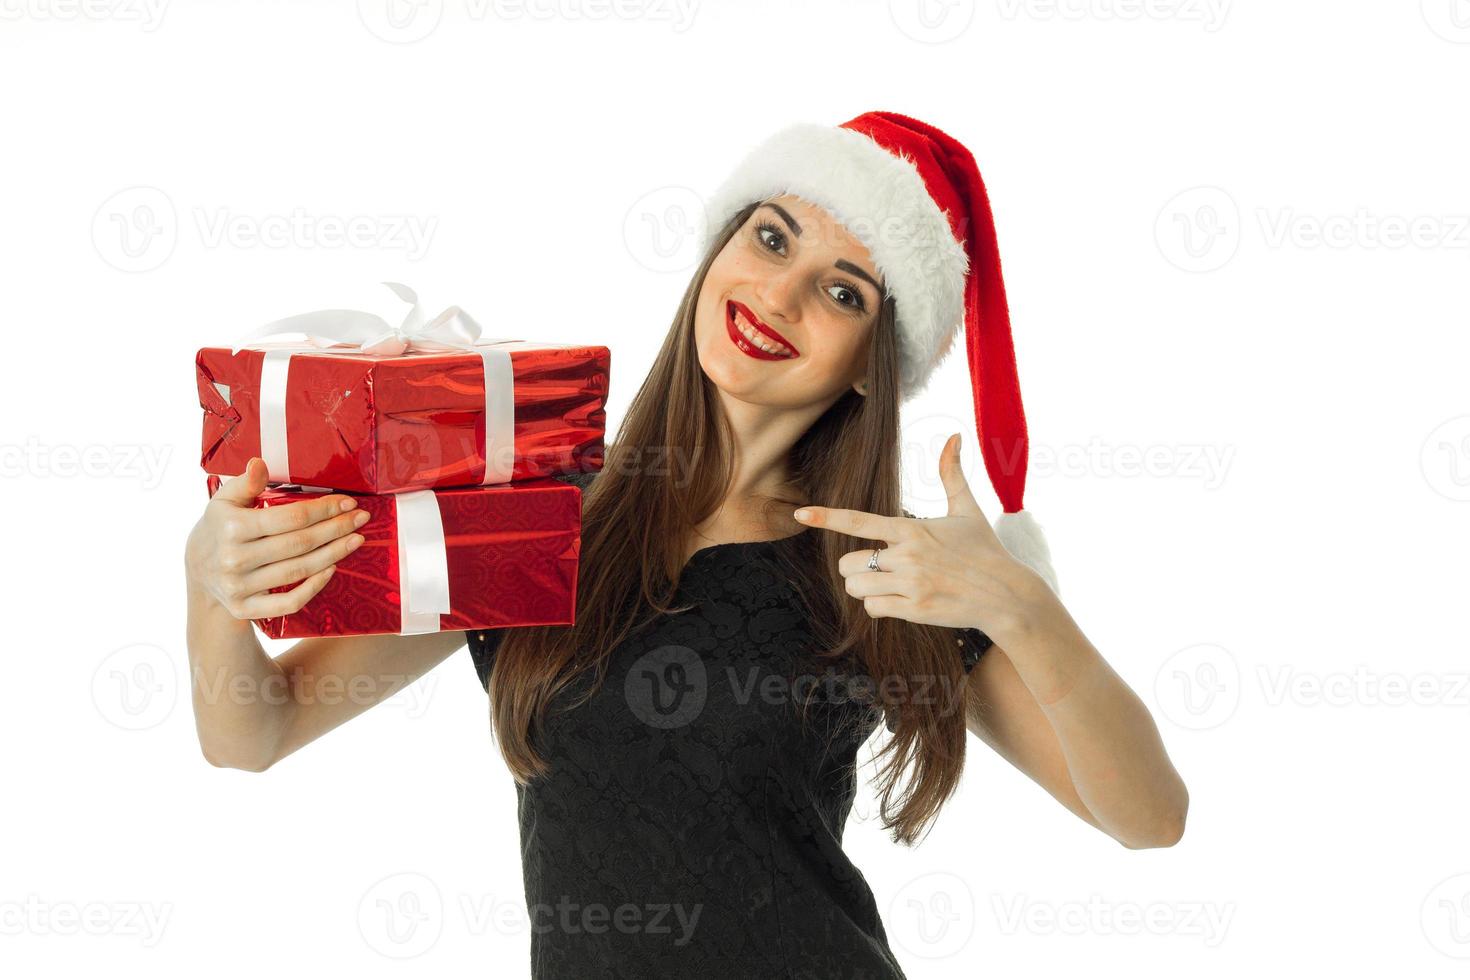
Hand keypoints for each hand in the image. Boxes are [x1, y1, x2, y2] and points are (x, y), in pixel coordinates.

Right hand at [185, 457, 370, 619]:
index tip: (348, 502)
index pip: (290, 518)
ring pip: (299, 571)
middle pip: (299, 543)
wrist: (197, 570)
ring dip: (334, 554)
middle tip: (361, 519)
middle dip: (336, 529)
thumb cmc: (220, 527)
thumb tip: (259, 463)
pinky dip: (313, 587)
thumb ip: (245, 483)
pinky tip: (332, 569)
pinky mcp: (245, 609)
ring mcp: (239, 587)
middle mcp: (234, 559)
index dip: (324, 510)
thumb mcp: (225, 501)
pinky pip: (288, 602)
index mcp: (232, 527)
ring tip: (356, 539)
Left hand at [791, 432, 1051, 642]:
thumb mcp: (968, 510)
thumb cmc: (985, 550)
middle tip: (879, 567)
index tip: (800, 513)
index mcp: (912, 529)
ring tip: (889, 584)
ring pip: (857, 588)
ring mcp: (911, 584)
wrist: (1007, 595)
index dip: (827, 517)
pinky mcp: (915, 609)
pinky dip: (879, 606)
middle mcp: (907, 555)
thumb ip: (952, 474)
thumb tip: (953, 436)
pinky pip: (873, 609)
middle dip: (857, 567)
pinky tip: (899, 601)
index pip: (860, 521)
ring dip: (865, 588)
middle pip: (849, 563)